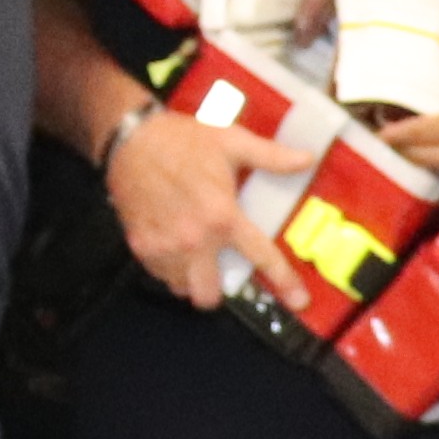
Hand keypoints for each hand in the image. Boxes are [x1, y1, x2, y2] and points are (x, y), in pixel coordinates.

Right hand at [105, 103, 313, 310]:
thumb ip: (271, 156)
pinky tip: (172, 243)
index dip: (285, 282)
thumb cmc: (182, 140)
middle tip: (218, 268)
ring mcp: (164, 247)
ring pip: (182, 287)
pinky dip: (168, 267)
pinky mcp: (140, 246)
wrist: (131, 138)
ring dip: (191, 277)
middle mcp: (194, 239)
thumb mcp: (232, 141)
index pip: (261, 257)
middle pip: (209, 295)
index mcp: (222, 215)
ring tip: (193, 253)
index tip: (298, 300)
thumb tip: (306, 160)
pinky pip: (159, 275)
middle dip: (217, 289)